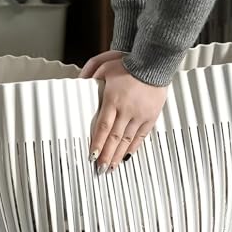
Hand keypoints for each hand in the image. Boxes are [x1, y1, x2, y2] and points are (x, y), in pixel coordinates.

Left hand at [80, 54, 167, 173]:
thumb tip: (78, 83)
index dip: (97, 143)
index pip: (103, 126)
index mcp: (113, 99)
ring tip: (112, 168)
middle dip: (107, 155)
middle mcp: (127, 110)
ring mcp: (140, 115)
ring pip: (127, 140)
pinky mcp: (151, 116)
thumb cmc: (128, 63)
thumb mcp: (104, 65)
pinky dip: (134, 147)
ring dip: (118, 155)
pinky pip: (141, 136)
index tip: (92, 156)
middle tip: (100, 169)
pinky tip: (127, 156)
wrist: (153, 62)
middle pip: (114, 138)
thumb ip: (90, 74)